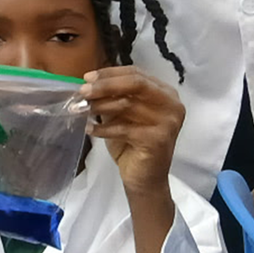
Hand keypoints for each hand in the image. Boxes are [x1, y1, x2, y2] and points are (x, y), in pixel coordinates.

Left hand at [82, 64, 184, 200]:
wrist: (145, 179)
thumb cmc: (132, 144)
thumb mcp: (122, 115)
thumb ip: (113, 97)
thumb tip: (88, 83)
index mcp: (165, 93)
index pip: (136, 73)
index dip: (110, 73)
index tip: (87, 77)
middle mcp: (172, 104)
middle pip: (136, 83)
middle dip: (105, 85)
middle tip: (83, 91)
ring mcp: (168, 121)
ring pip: (128, 104)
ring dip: (100, 106)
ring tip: (81, 110)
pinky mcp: (158, 139)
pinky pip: (124, 128)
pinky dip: (103, 128)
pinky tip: (90, 129)